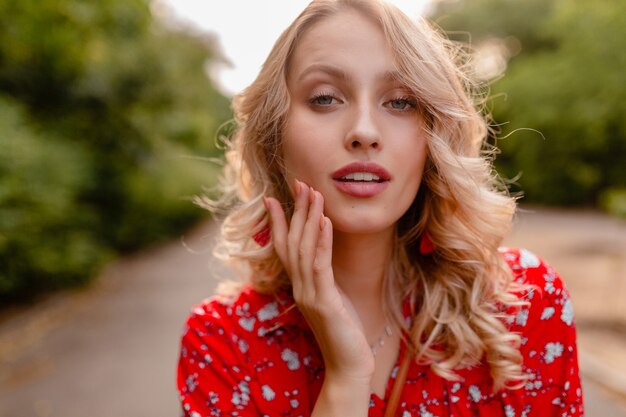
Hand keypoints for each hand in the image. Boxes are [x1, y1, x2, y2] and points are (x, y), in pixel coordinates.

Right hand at [264, 180, 374, 383]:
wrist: (347, 366)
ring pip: (304, 249)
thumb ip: (322, 280)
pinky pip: (320, 265)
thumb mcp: (330, 300)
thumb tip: (321, 258)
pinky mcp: (324, 301)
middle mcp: (298, 288)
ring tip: (313, 193)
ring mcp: (309, 294)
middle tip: (299, 184)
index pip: (283, 249)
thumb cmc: (343, 333)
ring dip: (309, 219)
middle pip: (292, 242)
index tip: (274, 198)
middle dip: (296, 211)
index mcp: (298, 287)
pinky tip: (325, 221)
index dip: (278, 222)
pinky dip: (322, 241)